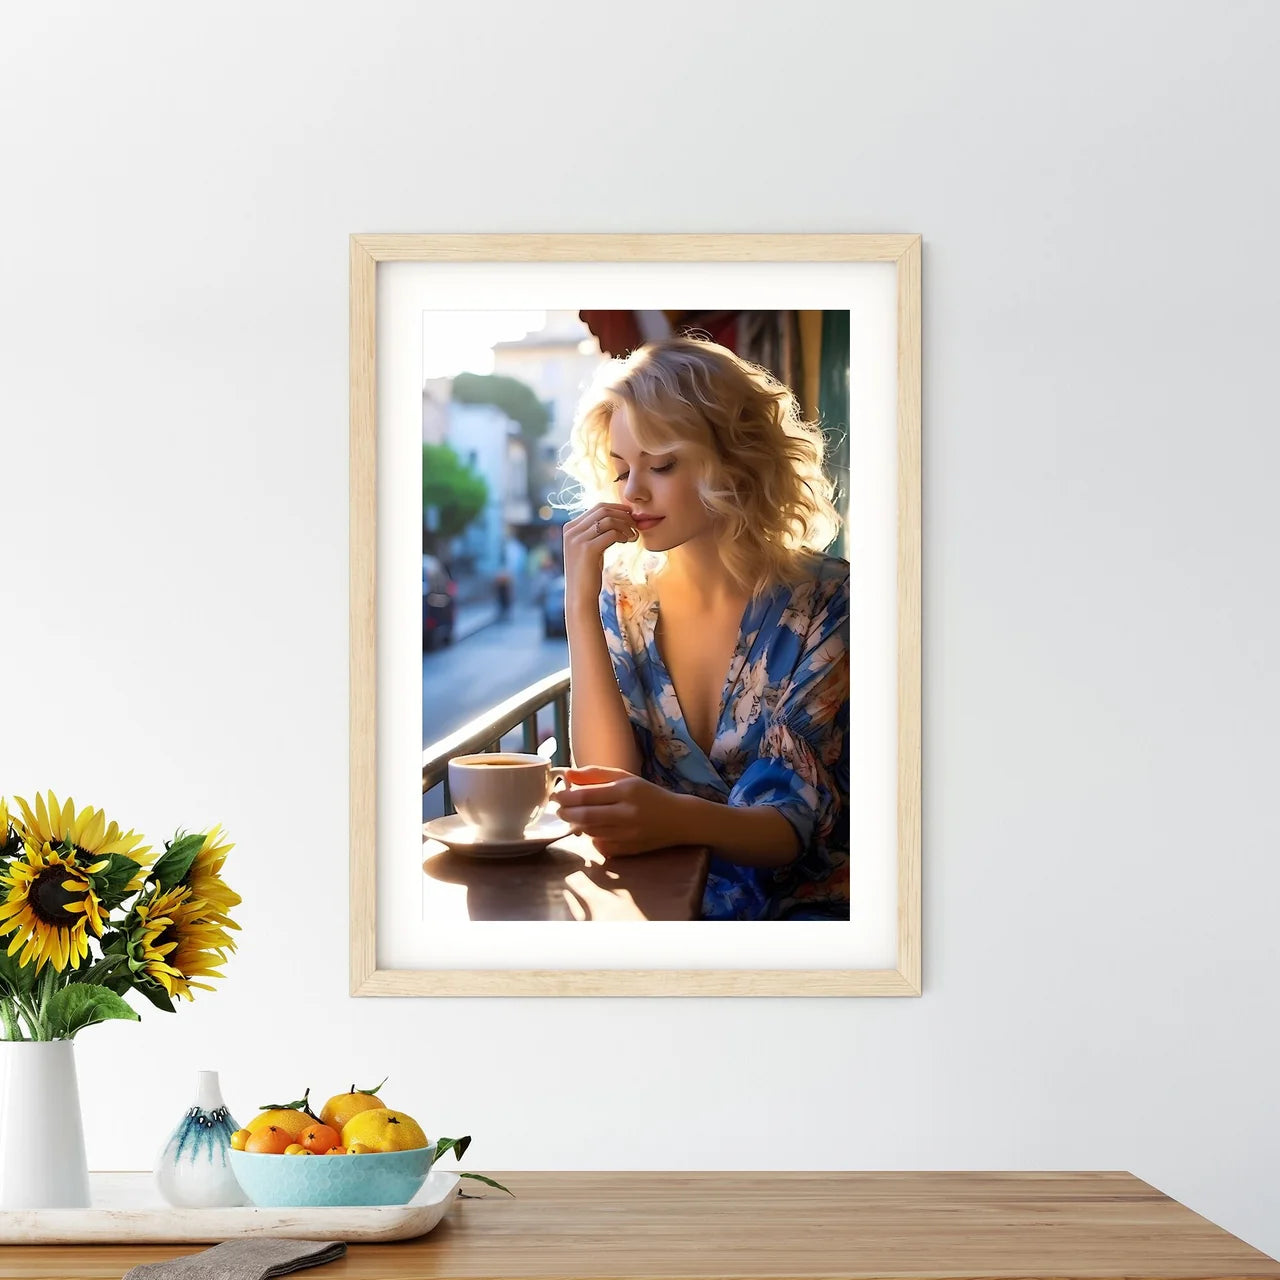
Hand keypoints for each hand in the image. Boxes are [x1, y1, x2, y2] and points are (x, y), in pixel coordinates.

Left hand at [552, 766, 686, 856]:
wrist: (679, 819)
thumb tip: (567, 774)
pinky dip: (592, 838)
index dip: (566, 797)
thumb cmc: (649, 795)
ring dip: (577, 825)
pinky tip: (593, 830)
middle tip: (559, 809)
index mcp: (627, 790)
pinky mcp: (629, 850)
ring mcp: (629, 834)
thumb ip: (596, 774)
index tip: (556, 795)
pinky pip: (601, 846)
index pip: (587, 795)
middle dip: (566, 813)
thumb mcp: (625, 778)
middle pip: (586, 816)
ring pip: (591, 832)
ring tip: (573, 817)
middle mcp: (628, 813)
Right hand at [561, 503, 636, 612]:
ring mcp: (578, 539)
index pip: (597, 508)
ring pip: (609, 520)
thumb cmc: (588, 573)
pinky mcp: (588, 549)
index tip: (631, 516)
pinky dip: (623, 535)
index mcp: (570, 527)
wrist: (580, 596)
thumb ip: (595, 533)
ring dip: (625, 525)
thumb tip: (615, 517)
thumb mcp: (589, 548)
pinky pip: (611, 533)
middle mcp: (571, 531)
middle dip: (623, 515)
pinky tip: (628, 541)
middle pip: (603, 510)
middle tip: (635, 525)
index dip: (617, 508)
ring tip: (633, 536)